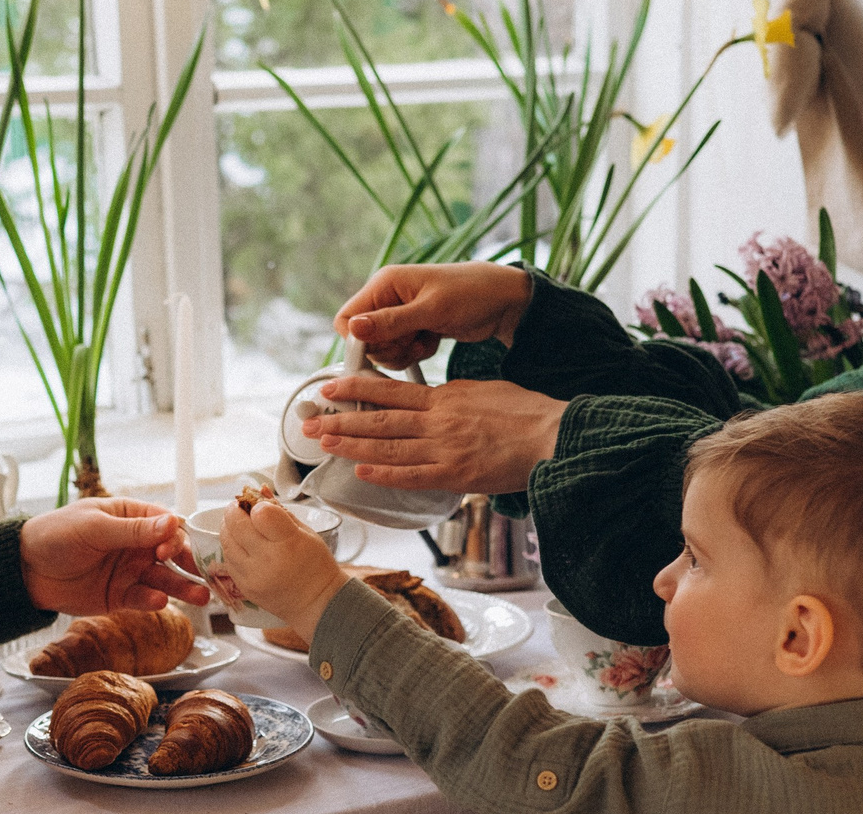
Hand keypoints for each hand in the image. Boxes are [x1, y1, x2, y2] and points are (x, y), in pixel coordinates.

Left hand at [19, 497, 210, 614]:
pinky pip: (144, 600)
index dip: (174, 536)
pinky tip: (158, 602)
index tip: (166, 549)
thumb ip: (134, 530)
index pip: (166, 524)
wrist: (26, 570)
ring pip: (165, 580)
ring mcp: (131, 571)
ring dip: (184, 588)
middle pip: (173, 554)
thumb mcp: (94, 528)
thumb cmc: (56, 535)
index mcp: (131, 517)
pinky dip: (153, 602)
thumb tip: (171, 522)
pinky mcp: (121, 596)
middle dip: (190, 564)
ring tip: (202, 598)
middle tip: (201, 575)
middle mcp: (136, 545)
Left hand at [220, 501, 348, 642]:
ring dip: (228, 528)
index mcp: (288, 544)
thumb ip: (280, 511)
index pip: (260, 514)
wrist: (316, 603)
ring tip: (239, 524)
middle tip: (239, 507)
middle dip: (234, 511)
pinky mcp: (244, 587)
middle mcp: (268, 561)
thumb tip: (259, 489)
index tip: (260, 507)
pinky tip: (241, 545)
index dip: (256, 505)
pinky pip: (227, 560)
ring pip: (226, 542)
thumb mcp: (305, 532)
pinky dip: (231, 548)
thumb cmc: (315, 564)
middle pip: (236, 525)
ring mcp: (253, 576)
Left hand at [304, 377, 566, 494]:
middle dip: (341, 418)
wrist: (552, 437)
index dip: (356, 388)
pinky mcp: (455, 475)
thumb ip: (455, 396)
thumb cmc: (527, 414)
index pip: (391, 391)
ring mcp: (444, 449)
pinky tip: (361, 470)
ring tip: (323, 442)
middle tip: (310, 419)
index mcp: (446, 397)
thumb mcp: (486, 391)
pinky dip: (384, 473)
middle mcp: (438, 421)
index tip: (330, 387)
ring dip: (352, 444)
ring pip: (388, 446)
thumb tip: (436, 398)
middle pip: (380, 418)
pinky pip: (411, 475)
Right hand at [334, 263, 533, 368]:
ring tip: (425, 343)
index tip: (384, 348)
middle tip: (412, 344)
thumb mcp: (432, 310)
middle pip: (364, 339)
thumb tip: (354, 329)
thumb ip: (391, 322)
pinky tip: (432, 342)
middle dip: (386, 349)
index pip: (347, 319)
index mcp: (385, 284)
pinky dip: (415, 353)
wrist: (505, 300)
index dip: (359, 340)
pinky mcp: (414, 328)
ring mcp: (401, 314)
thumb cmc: (472, 294)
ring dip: (402, 353)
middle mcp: (388, 298)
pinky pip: (400, 351)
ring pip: (382, 348)